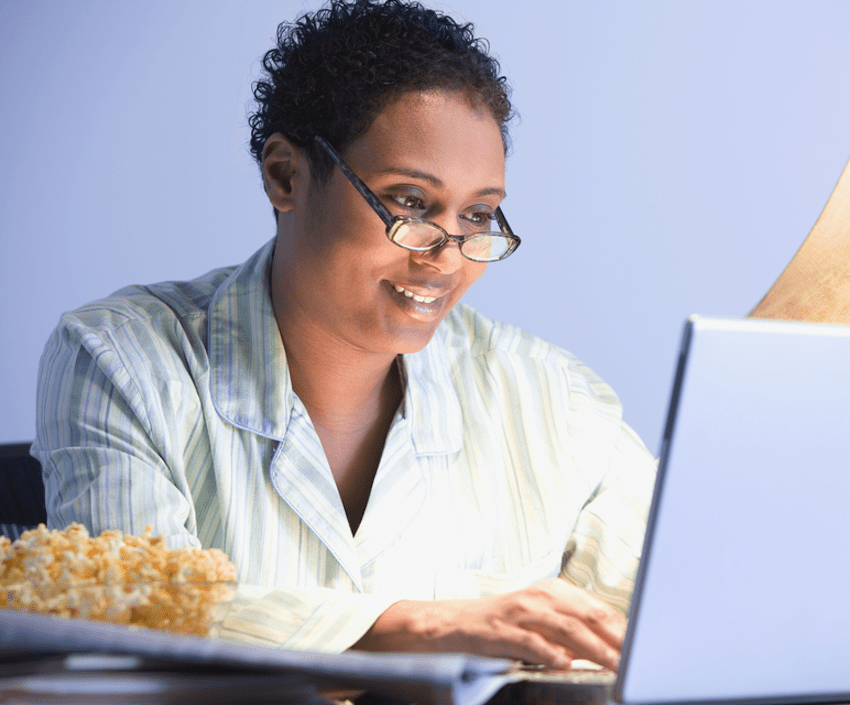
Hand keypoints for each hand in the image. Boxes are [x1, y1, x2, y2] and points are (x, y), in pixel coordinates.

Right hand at [352, 578, 624, 670]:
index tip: (649, 647)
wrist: (449, 624)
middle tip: (641, 658)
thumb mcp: (539, 620)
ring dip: (593, 648)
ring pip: (565, 628)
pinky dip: (548, 651)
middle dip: (617, 639)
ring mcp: (520, 611)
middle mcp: (540, 597)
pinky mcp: (501, 629)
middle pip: (588, 616)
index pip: (599, 610)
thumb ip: (573, 629)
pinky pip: (529, 640)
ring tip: (615, 665)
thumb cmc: (500, 626)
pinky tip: (564, 663)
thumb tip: (614, 645)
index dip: (625, 630)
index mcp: (554, 592)